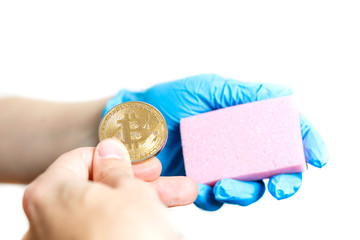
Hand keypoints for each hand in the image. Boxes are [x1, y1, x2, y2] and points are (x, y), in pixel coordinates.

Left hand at [22, 139, 193, 239]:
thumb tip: (109, 152)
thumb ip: (116, 167)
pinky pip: (103, 233)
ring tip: (178, 196)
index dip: (115, 157)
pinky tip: (159, 220)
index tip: (139, 161)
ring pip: (105, 213)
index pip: (79, 160)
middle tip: (162, 179)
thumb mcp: (131, 192)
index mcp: (49, 195)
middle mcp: (45, 224)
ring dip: (143, 202)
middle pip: (96, 189)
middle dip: (137, 181)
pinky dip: (129, 225)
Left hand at [104, 74, 328, 210]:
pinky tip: (205, 189)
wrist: (130, 123)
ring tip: (227, 186)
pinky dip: (215, 197)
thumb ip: (245, 93)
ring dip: (247, 192)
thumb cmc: (166, 100)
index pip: (284, 133)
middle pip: (274, 169)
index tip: (318, 156)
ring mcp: (218, 168)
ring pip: (249, 189)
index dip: (306, 143)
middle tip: (282, 186)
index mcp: (243, 122)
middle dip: (285, 180)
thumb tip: (285, 95)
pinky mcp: (198, 184)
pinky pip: (215, 199)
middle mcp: (236, 147)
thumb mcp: (209, 88)